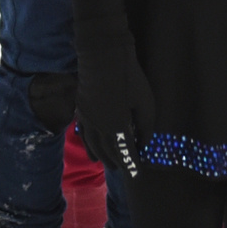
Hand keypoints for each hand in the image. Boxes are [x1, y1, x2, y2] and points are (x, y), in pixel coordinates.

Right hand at [72, 46, 157, 178]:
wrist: (102, 54)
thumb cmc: (129, 76)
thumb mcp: (145, 101)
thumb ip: (146, 125)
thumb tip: (144, 142)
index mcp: (116, 128)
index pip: (124, 152)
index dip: (131, 163)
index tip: (137, 173)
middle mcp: (98, 128)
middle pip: (107, 151)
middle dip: (117, 161)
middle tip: (124, 169)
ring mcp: (87, 119)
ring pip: (93, 145)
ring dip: (101, 156)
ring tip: (106, 165)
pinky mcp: (80, 110)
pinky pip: (83, 134)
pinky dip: (87, 145)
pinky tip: (90, 149)